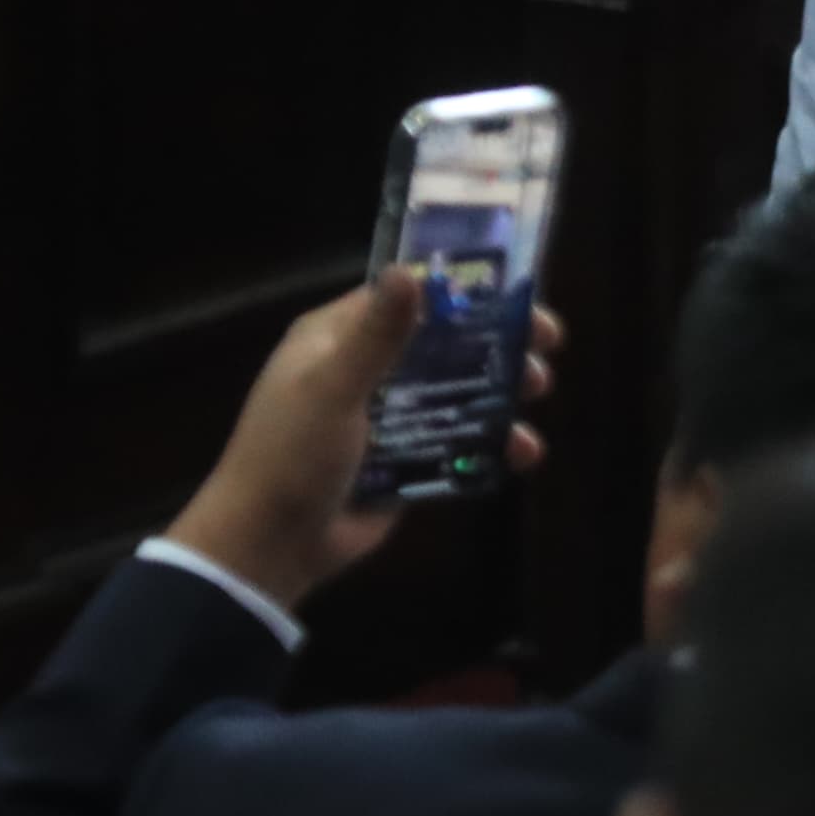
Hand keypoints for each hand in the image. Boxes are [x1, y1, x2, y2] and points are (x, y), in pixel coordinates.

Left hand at [160, 270, 563, 611]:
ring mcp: (386, 419)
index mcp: (335, 340)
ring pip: (456, 394)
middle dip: (495, 344)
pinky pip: (456, 444)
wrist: (270, 545)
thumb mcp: (332, 388)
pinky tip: (523, 452)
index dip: (461, 292)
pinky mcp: (404, 463)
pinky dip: (491, 444)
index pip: (405, 298)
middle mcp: (363, 372)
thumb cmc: (292, 455)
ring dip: (500, 393)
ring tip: (536, 396)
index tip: (516, 295)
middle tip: (544, 348)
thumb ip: (375, 335)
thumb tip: (410, 270)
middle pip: (442, 344)